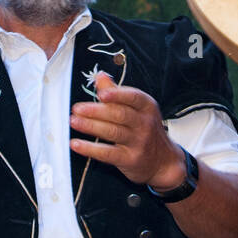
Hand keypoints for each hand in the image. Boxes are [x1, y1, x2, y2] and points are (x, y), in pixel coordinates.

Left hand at [69, 73, 184, 188]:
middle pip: (119, 114)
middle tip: (77, 108)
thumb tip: (100, 76)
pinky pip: (108, 153)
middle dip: (96, 111)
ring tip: (74, 121)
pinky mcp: (130, 159)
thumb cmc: (145, 130)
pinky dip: (90, 149)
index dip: (117, 95)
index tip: (101, 94)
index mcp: (147, 106)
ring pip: (112, 132)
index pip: (133, 97)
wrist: (163, 161)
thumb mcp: (138, 109)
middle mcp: (145, 123)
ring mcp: (138, 142)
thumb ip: (117, 92)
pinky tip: (76, 144)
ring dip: (90, 126)